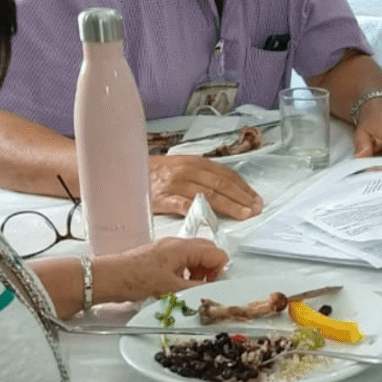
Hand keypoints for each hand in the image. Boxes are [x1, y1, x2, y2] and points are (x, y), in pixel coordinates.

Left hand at [93, 237, 227, 302]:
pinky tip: (174, 287)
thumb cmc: (134, 278)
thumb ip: (195, 289)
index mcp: (183, 247)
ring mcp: (166, 250)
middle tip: (203, 286)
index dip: (219, 270)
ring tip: (187, 289)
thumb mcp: (170, 288)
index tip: (212, 286)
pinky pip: (180, 262)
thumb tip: (211, 290)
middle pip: (207, 251)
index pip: (216, 253)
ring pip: (194, 257)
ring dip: (197, 272)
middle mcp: (176, 244)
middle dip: (210, 270)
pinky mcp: (158, 257)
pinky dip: (184, 273)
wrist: (107, 278)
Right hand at [147, 154, 264, 219]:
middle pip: (221, 185)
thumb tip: (227, 189)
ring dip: (229, 206)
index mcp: (195, 162)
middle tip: (256, 209)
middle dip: (242, 198)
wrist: (125, 172)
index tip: (256, 199)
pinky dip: (199, 211)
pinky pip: (184, 205)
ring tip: (244, 214)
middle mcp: (188, 171)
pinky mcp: (163, 198)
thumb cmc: (155, 172)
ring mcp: (176, 184)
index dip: (243, 187)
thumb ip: (202, 176)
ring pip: (209, 195)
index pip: (226, 175)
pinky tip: (213, 219)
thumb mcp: (181, 167)